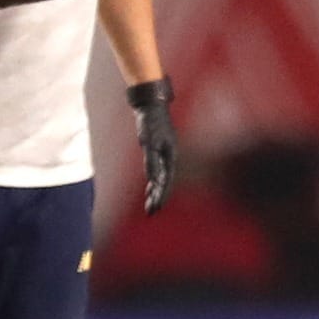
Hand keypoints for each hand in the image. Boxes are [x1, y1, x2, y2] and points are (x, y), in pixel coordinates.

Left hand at [126, 78, 176, 213]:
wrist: (150, 106)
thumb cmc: (150, 123)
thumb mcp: (149, 142)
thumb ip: (151, 160)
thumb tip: (153, 178)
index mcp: (170, 156)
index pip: (166, 181)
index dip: (161, 195)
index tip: (156, 208)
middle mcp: (169, 157)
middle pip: (164, 182)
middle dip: (158, 197)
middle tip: (151, 213)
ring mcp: (164, 154)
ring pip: (161, 178)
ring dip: (155, 192)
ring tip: (150, 206)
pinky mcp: (158, 151)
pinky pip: (158, 171)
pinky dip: (153, 181)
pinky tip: (149, 188)